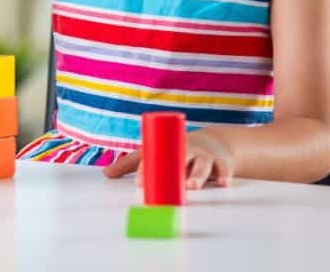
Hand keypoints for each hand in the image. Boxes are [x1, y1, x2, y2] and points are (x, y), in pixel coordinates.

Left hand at [102, 128, 235, 188]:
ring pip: (202, 165)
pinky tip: (224, 183)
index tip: (138, 181)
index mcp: (168, 145)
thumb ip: (130, 165)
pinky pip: (223, 169)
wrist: (212, 142)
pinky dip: (224, 175)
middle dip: (173, 170)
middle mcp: (187, 149)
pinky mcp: (221, 163)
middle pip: (179, 158)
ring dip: (197, 175)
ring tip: (192, 186)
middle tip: (161, 180)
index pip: (156, 156)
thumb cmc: (176, 151)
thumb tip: (105, 173)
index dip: (146, 169)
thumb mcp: (154, 154)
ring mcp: (205, 155)